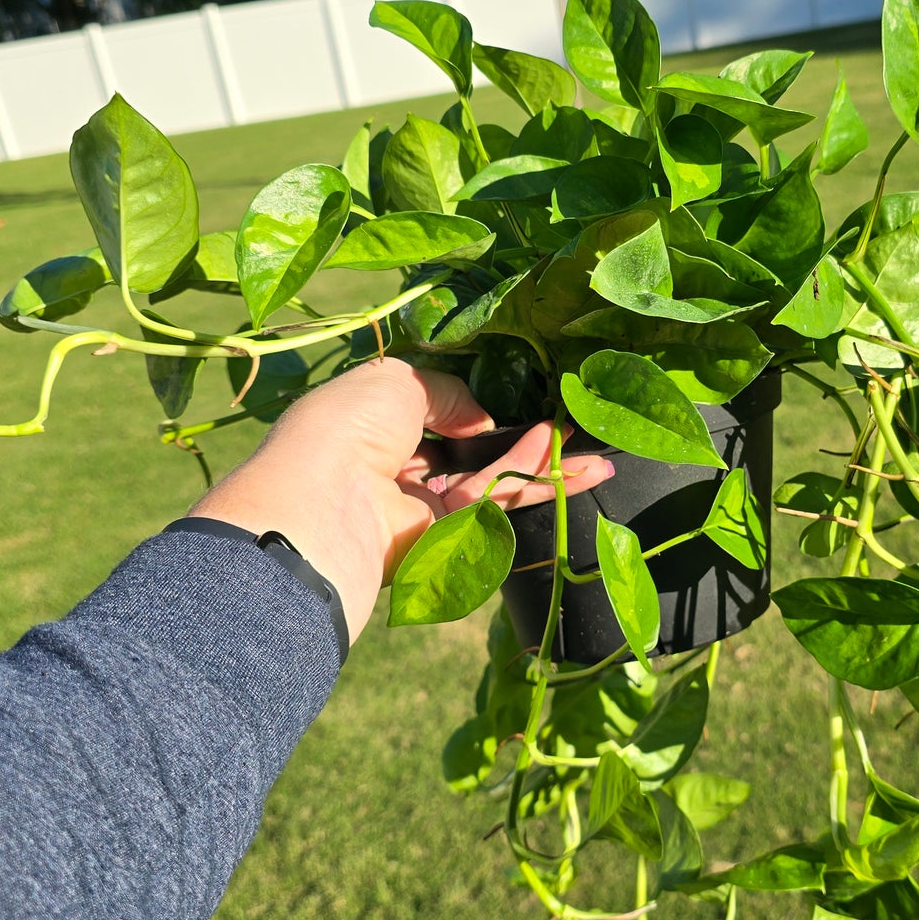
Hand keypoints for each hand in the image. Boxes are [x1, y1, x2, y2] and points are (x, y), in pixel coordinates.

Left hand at [189, 359, 612, 641]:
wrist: (325, 503)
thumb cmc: (345, 427)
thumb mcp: (397, 381)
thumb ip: (448, 393)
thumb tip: (484, 421)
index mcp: (373, 425)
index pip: (434, 416)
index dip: (478, 409)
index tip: (522, 397)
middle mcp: (398, 467)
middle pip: (474, 453)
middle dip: (523, 442)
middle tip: (572, 427)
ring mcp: (422, 507)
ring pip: (494, 482)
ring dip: (545, 467)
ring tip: (593, 452)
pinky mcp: (446, 538)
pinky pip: (498, 504)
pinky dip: (535, 483)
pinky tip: (573, 464)